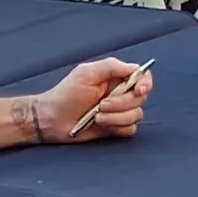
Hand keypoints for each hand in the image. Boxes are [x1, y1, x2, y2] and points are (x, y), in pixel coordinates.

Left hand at [34, 56, 152, 142]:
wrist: (52, 119)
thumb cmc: (66, 94)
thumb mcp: (86, 73)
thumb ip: (112, 66)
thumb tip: (136, 68)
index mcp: (115, 78)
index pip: (142, 77)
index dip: (145, 83)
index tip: (138, 90)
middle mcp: (121, 94)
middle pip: (141, 98)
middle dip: (122, 103)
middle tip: (101, 104)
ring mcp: (119, 112)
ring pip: (137, 115)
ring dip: (116, 117)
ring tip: (97, 116)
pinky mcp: (116, 127)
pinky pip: (130, 129)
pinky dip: (117, 127)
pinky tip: (101, 125)